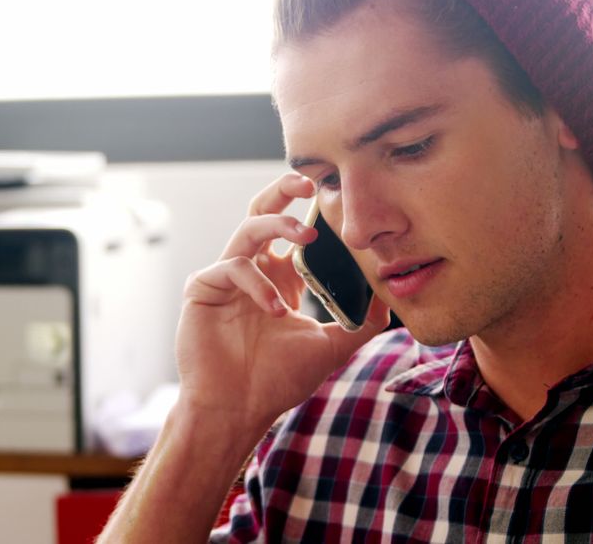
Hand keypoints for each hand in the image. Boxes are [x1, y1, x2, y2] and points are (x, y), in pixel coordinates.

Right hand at [175, 172, 390, 429]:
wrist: (238, 410)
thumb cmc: (277, 381)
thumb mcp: (330, 348)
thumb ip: (361, 324)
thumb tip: (390, 299)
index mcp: (277, 278)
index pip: (291, 230)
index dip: (311, 212)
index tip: (336, 201)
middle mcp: (252, 271)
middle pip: (262, 211)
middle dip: (284, 190)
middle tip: (309, 181)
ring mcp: (225, 278)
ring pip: (247, 229)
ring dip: (277, 224)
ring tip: (305, 235)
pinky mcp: (203, 288)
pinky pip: (231, 267)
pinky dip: (258, 283)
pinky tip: (277, 310)